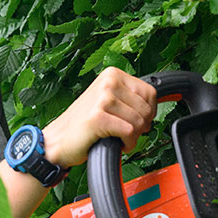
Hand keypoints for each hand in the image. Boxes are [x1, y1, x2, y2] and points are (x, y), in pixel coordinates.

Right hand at [42, 67, 158, 167]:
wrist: (58, 141)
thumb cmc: (84, 124)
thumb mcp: (108, 101)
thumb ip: (130, 97)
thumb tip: (159, 100)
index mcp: (112, 74)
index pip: (150, 93)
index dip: (149, 112)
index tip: (138, 120)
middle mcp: (108, 82)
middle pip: (147, 108)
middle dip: (141, 126)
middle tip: (125, 132)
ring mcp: (102, 98)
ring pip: (139, 122)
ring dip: (133, 136)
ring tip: (118, 137)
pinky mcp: (98, 117)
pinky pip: (129, 132)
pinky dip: (127, 143)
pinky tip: (116, 143)